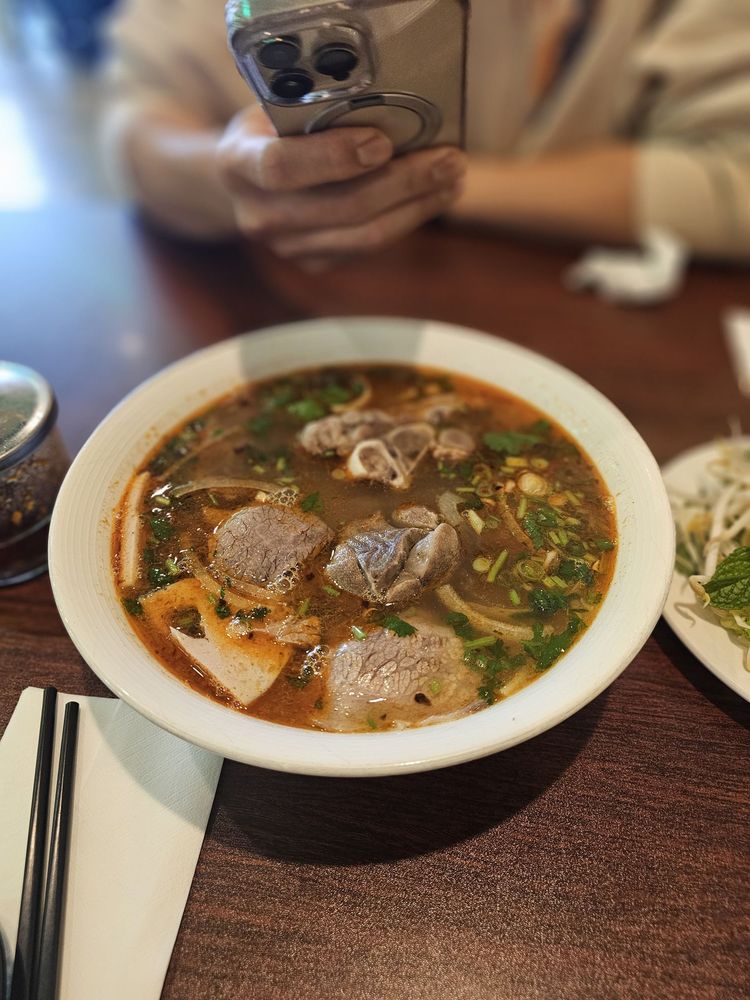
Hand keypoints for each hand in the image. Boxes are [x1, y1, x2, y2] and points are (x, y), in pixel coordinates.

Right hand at [216, 106, 466, 265]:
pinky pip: (369, 247)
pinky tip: (431, 198)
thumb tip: (396, 108)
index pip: (284, 167)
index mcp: (238, 164)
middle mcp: (258, 216)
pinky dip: (406, 220)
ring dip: (417, 207)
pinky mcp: (314, 264)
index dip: (334, 156)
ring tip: (453, 180)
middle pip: (341, 208)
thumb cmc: (272, 129)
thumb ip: (319, 113)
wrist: (244, 180)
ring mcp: (286, 247)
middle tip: (449, 160)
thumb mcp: (279, 107)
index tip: (382, 143)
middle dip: (404, 183)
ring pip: (364, 236)